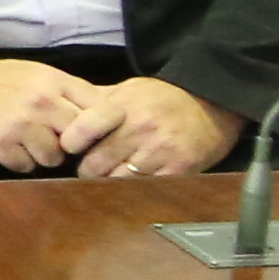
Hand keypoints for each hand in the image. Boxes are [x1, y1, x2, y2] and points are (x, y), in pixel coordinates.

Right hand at [0, 56, 94, 174]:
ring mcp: (20, 124)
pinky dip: (17, 161)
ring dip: (41, 156)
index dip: (104, 128)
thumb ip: (69, 92)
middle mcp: (42, 102)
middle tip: (54, 141)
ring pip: (53, 158)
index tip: (90, 134)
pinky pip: (25, 166)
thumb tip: (105, 116)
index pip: (106, 112)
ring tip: (25, 142)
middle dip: (69, 145)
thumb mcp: (38, 74)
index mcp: (56, 82)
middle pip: (80, 140)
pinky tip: (7, 147)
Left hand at [57, 75, 243, 182]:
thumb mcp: (130, 90)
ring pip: (116, 180)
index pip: (83, 129)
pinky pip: (144, 188)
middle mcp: (140, 129)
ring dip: (109, 182)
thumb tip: (63, 110)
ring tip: (111, 176)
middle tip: (90, 169)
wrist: (214, 103)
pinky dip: (134, 189)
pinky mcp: (178, 169)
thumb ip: (98, 102)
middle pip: (95, 163)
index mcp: (123, 106)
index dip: (71, 142)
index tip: (71, 147)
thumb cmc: (165, 98)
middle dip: (88, 169)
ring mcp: (160, 151)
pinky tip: (133, 182)